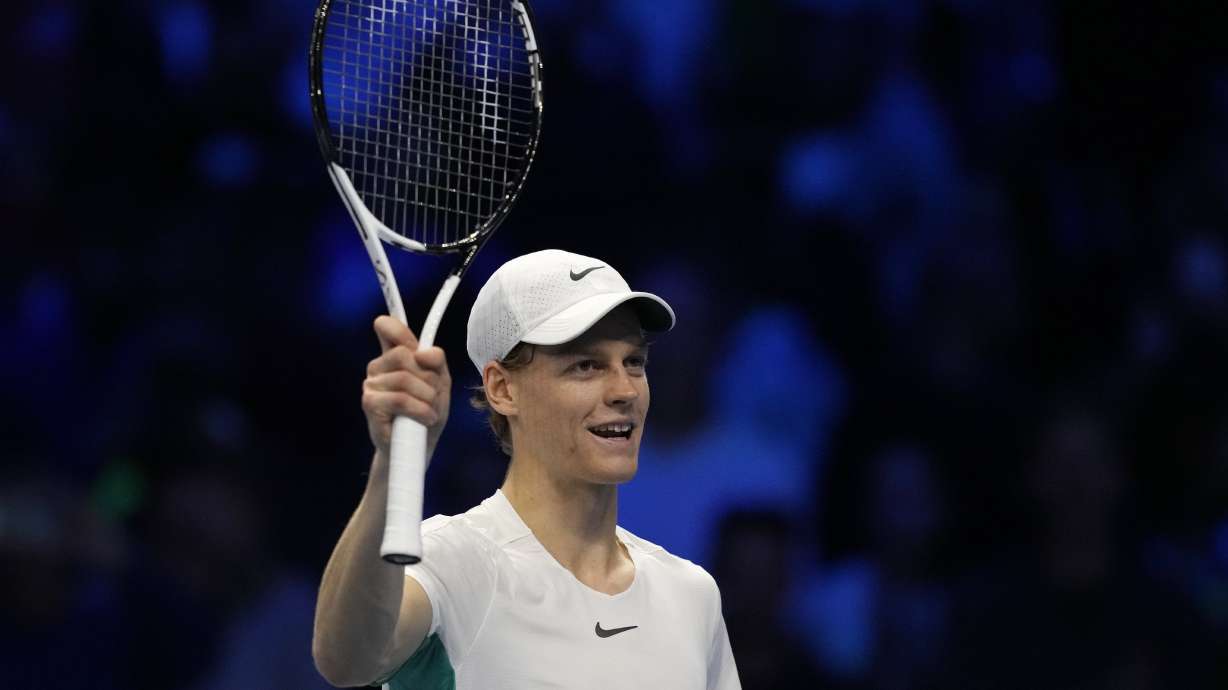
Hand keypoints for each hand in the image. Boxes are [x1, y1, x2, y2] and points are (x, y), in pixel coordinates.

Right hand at [362, 316, 451, 462]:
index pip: (388, 329)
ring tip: (429, 412)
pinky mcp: (369, 403)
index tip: (408, 340)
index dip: (395, 328)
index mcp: (395, 357)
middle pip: (406, 355)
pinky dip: (419, 410)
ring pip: (405, 379)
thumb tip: (423, 353)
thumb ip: (436, 362)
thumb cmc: (427, 412)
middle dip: (428, 377)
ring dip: (427, 399)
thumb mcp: (440, 383)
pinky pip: (400, 398)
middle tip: (432, 396)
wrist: (419, 447)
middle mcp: (378, 366)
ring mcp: (371, 384)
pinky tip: (424, 419)